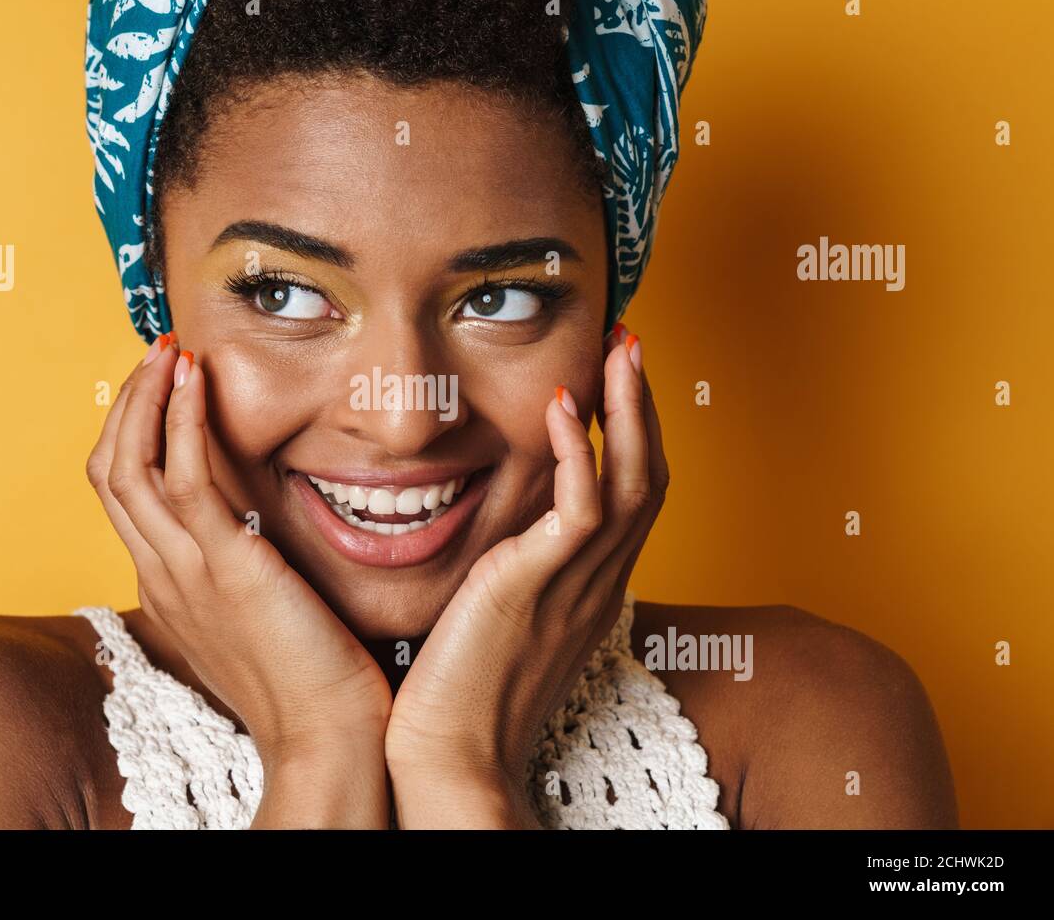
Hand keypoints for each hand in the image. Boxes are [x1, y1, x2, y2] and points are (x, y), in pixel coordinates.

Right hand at [86, 333, 393, 826]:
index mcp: (165, 584)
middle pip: (109, 471)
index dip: (134, 430)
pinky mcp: (223, 566)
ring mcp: (183, 571)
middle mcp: (160, 573)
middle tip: (158, 352)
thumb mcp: (258, 614)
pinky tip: (195, 380)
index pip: (124, 492)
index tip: (163, 385)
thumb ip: (243, 568)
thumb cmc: (308, 679)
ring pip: (129, 466)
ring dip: (144, 398)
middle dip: (127, 403)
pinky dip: (180, 420)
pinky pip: (182, 477)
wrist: (328, 738)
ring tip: (169, 350)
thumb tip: (259, 528)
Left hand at [384, 327, 667, 827]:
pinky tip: (558, 405)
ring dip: (628, 409)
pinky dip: (576, 453)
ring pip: (630, 483)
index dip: (632, 433)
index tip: (616, 378)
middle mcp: (597, 584)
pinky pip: (580, 511)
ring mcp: (575, 588)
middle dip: (644, 405)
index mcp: (590, 590)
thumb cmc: (461, 695)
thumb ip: (513, 574)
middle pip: (649, 478)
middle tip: (632, 342)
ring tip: (619, 348)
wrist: (451, 759)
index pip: (630, 496)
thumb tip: (500, 538)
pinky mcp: (535, 589)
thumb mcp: (501, 620)